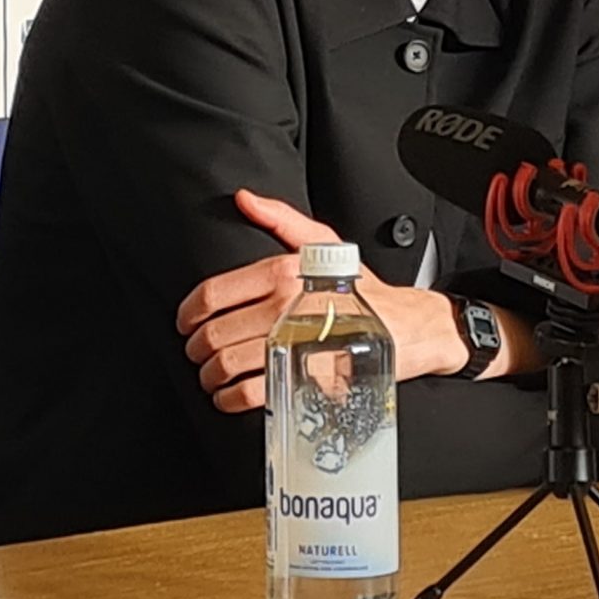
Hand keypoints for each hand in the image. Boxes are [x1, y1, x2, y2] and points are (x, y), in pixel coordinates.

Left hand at [173, 190, 465, 413]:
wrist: (412, 327)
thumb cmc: (365, 290)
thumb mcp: (326, 244)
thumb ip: (281, 220)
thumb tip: (245, 199)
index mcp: (283, 272)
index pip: (213, 293)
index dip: (188, 314)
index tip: (186, 324)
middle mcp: (286, 306)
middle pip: (216, 332)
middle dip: (197, 349)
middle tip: (198, 355)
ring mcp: (296, 342)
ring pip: (230, 363)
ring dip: (211, 376)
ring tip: (211, 378)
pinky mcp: (309, 375)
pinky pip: (255, 392)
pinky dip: (232, 399)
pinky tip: (229, 398)